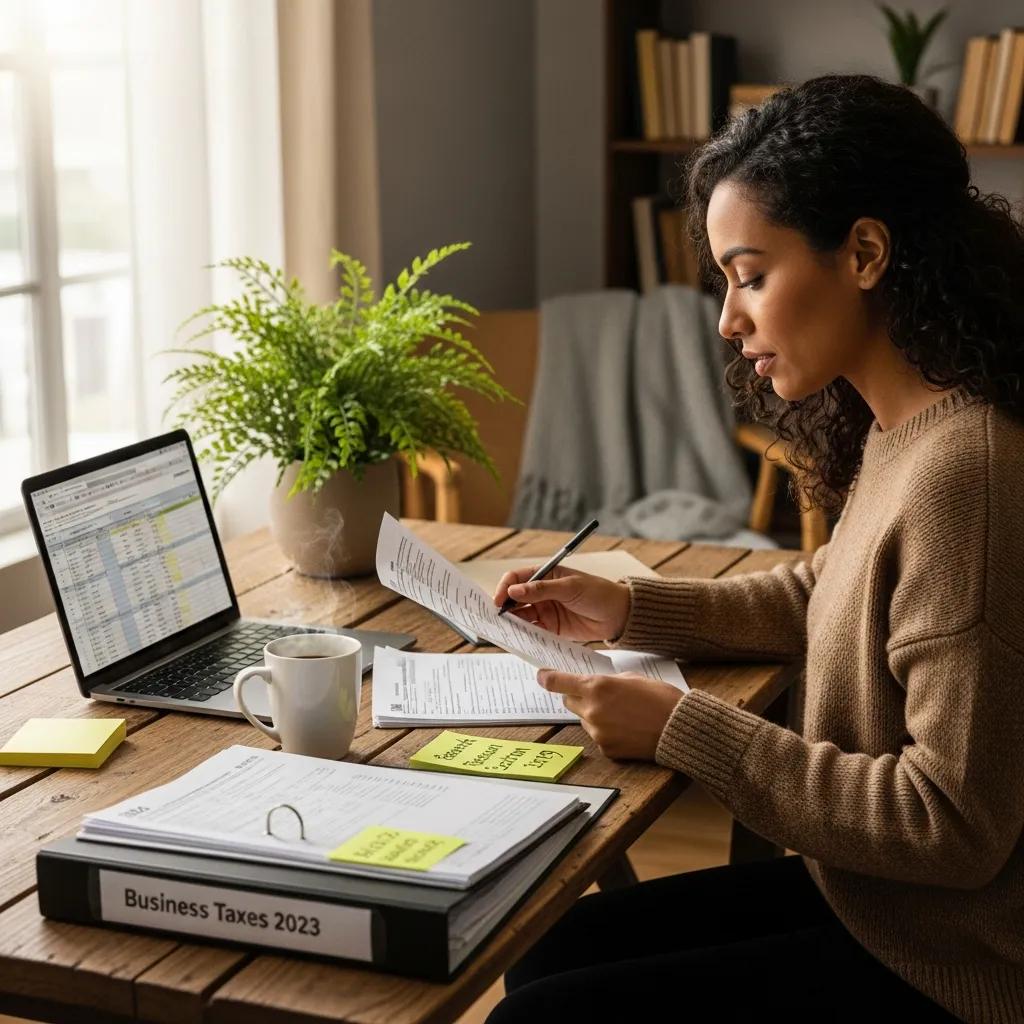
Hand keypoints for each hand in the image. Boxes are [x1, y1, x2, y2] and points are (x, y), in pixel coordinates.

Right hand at [493, 566, 630, 642]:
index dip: (505, 587)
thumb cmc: (598, 593)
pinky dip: (525, 634)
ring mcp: (546, 610)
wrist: (619, 615)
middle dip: (504, 607)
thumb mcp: (570, 587)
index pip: (517, 578)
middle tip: (496, 618)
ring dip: (513, 622)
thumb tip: (514, 590)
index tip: (498, 600)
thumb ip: (541, 590)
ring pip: (522, 616)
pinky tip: (520, 638)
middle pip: (515, 599)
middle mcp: (542, 593)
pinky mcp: (551, 628)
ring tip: (506, 630)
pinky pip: (533, 631)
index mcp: (546, 576)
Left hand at [538, 670, 682, 760]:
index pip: (559, 682)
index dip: (547, 678)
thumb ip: (608, 681)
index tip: (541, 676)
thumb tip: (594, 684)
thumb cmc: (661, 699)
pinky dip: (607, 732)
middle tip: (600, 695)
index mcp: (597, 686)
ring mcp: (598, 732)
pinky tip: (627, 729)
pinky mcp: (606, 750)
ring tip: (623, 715)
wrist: (679, 729)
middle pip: (569, 701)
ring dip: (594, 715)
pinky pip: (598, 736)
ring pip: (585, 720)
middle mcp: (592, 709)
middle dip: (579, 696)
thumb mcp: (632, 678)